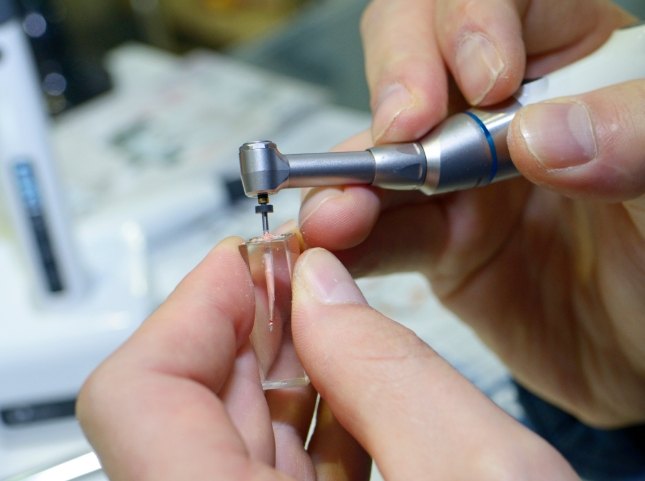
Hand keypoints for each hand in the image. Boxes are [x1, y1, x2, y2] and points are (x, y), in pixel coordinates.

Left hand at [77, 239, 577, 478]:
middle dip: (244, 325)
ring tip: (335, 328)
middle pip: (177, 406)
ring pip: (218, 435)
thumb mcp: (491, 478)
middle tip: (302, 279)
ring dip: (276, 368)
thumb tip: (320, 288)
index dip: (190, 308)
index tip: (248, 261)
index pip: (134, 397)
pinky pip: (261, 470)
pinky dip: (303, 420)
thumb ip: (391, 370)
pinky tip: (354, 397)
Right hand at [299, 0, 644, 427]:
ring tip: (337, 211)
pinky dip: (349, 244)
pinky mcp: (439, 247)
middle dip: (394, 89)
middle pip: (415, 62)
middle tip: (400, 129)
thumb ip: (635, 139)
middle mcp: (500, 117)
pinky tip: (331, 250)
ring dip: (347, 178)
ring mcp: (461, 184)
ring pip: (381, 157)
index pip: (496, 2)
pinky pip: (381, 237)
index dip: (470, 24)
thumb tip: (538, 137)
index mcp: (570, 66)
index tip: (484, 79)